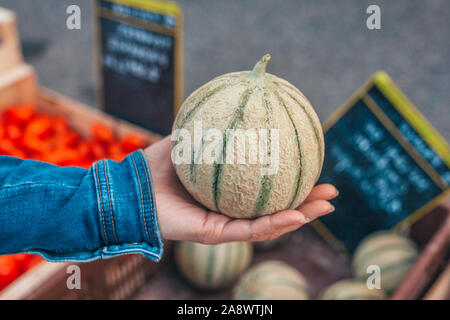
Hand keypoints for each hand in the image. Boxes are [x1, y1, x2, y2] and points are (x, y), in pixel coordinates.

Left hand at [144, 136, 337, 243]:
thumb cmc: (156, 165)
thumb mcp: (190, 138)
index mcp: (228, 191)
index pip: (266, 187)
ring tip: (326, 206)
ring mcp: (224, 224)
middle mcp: (230, 210)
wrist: (130, 189)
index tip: (313, 169)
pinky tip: (297, 214)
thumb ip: (212, 125)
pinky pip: (250, 231)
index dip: (291, 180)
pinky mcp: (214, 234)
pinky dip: (275, 224)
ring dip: (300, 216)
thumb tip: (236, 98)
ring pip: (270, 223)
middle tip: (331, 192)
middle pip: (275, 208)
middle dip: (305, 202)